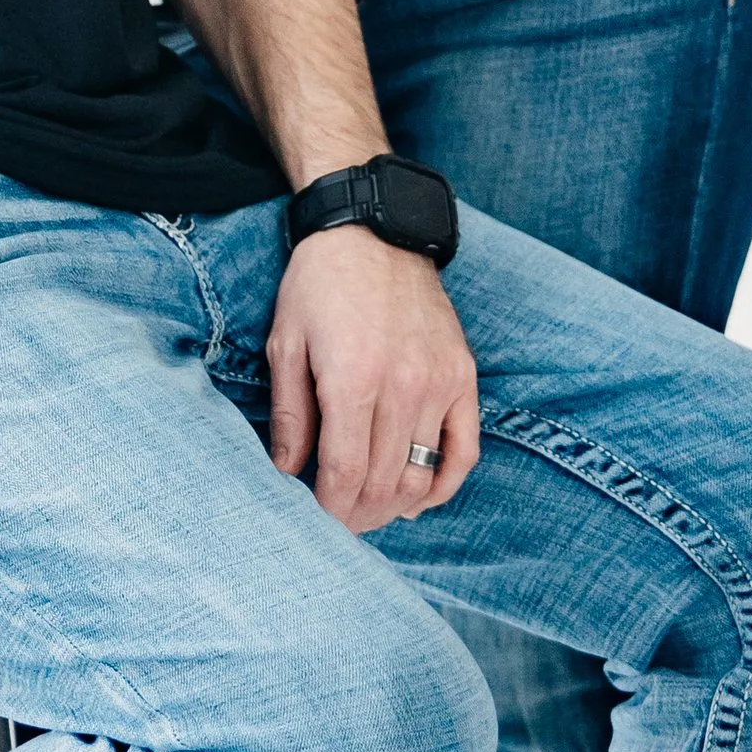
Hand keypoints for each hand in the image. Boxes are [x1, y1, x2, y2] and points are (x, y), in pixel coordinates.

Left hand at [266, 225, 479, 530]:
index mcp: (352, 378)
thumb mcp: (286, 343)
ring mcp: (439, 381)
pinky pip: (465, 450)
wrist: (372, 230)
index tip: (318, 520)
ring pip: (424, 474)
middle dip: (360, 515)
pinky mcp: (463, 375)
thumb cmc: (319, 285)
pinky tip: (419, 497)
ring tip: (372, 510)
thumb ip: (289, 415)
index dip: (332, 509)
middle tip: (340, 521)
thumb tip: (286, 474)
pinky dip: (444, 484)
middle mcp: (403, 384)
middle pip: (386, 482)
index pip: (346, 474)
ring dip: (397, 506)